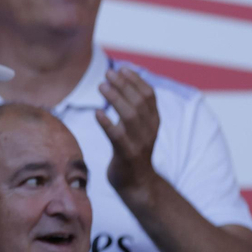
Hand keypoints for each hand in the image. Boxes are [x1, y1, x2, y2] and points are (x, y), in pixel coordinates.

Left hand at [95, 66, 160, 204]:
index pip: (149, 95)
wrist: (137, 183)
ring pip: (130, 116)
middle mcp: (149, 130)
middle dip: (124, 85)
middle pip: (140, 102)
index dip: (136, 80)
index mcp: (154, 121)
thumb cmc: (132, 151)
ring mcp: (139, 143)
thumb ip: (133, 109)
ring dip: (115, 99)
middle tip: (107, 74)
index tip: (122, 68)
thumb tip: (120, 84)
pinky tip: (97, 113)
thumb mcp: (138, 128)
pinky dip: (107, 124)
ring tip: (101, 87)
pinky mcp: (127, 155)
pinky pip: (117, 137)